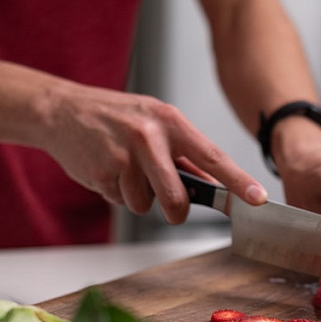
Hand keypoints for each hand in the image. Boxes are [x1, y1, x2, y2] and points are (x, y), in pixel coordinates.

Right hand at [39, 87, 266, 222]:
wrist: (62, 111)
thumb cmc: (114, 117)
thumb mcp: (155, 122)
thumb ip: (183, 153)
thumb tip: (215, 183)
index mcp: (170, 121)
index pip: (213, 156)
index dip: (238, 181)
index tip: (258, 197)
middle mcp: (149, 137)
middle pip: (177, 197)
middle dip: (176, 210)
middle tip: (170, 204)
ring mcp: (124, 156)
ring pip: (147, 204)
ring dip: (138, 197)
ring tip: (125, 169)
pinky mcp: (103, 173)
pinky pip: (122, 201)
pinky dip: (117, 193)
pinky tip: (107, 169)